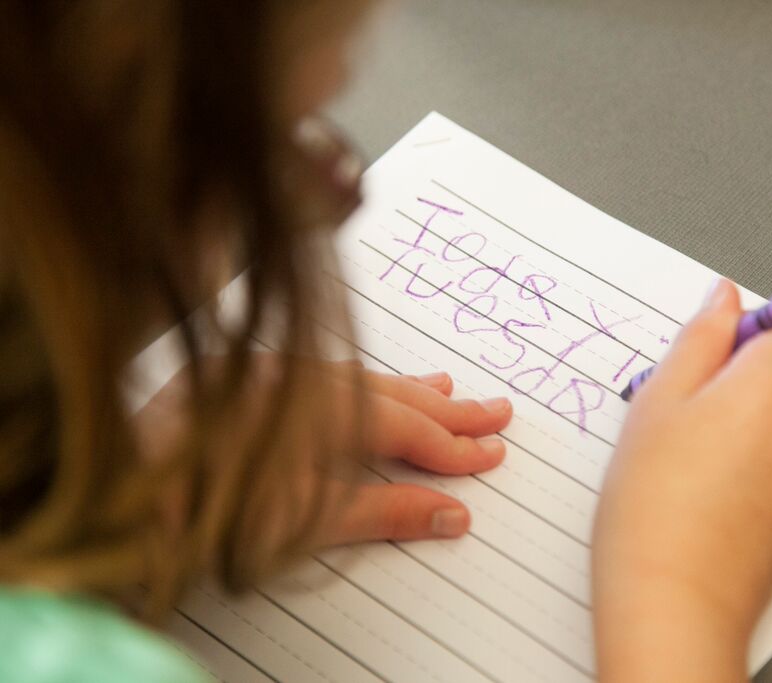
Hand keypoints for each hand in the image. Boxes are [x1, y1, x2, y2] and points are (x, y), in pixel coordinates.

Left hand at [135, 355, 512, 558]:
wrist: (115, 485)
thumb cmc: (198, 507)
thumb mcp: (301, 519)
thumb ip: (383, 510)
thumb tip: (450, 512)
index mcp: (318, 408)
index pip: (405, 428)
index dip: (452, 447)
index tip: (490, 456)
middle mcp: (299, 378)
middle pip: (390, 393)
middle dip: (448, 409)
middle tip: (496, 413)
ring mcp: (270, 374)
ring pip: (359, 378)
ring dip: (407, 391)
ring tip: (449, 392)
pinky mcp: (247, 381)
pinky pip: (325, 375)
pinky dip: (359, 385)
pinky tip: (372, 385)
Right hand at [591, 280, 771, 681]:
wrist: (675, 601)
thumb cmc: (654, 506)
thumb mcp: (658, 402)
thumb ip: (697, 339)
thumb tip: (724, 298)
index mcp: (771, 388)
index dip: (760, 318)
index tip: (719, 338)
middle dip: (766, 354)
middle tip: (702, 383)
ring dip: (767, 398)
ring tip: (701, 432)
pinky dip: (770, 440)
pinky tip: (715, 470)